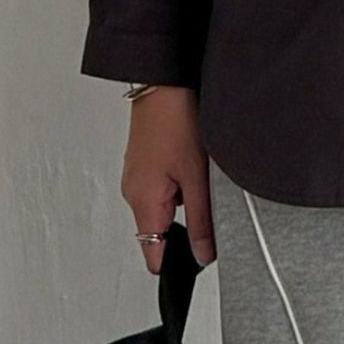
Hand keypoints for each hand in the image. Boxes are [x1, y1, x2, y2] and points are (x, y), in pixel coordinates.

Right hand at [120, 86, 215, 273]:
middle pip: (160, 229)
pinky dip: (180, 181)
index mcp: (143, 201)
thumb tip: (203, 254)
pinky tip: (195, 160)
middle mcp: (134, 191)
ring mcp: (138, 174)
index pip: (152, 253)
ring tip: (203, 174)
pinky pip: (163, 184)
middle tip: (210, 205)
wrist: (164, 79)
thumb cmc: (176, 119)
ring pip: (165, 205)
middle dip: (186, 226)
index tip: (195, 263)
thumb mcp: (198, 175)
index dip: (175, 264)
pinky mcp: (145, 160)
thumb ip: (201, 219)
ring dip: (185, 199)